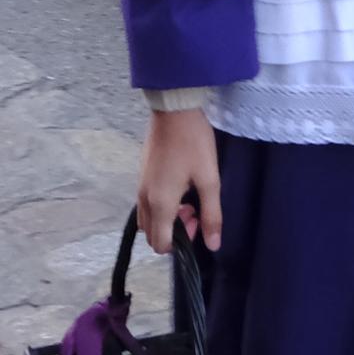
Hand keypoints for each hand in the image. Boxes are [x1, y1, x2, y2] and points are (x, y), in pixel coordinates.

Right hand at [137, 104, 222, 254]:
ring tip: (187, 198)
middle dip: (173, 232)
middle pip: (152, 235)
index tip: (197, 220)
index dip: (181, 242)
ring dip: (166, 219)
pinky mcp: (141, 175)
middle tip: (194, 210)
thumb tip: (213, 245)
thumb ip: (212, 215)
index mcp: (160, 203)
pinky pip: (146, 204)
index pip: (161, 244)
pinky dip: (160, 206)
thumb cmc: (193, 143)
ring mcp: (140, 186)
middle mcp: (145, 199)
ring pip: (148, 220)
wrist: (173, 110)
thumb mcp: (209, 179)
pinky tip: (178, 186)